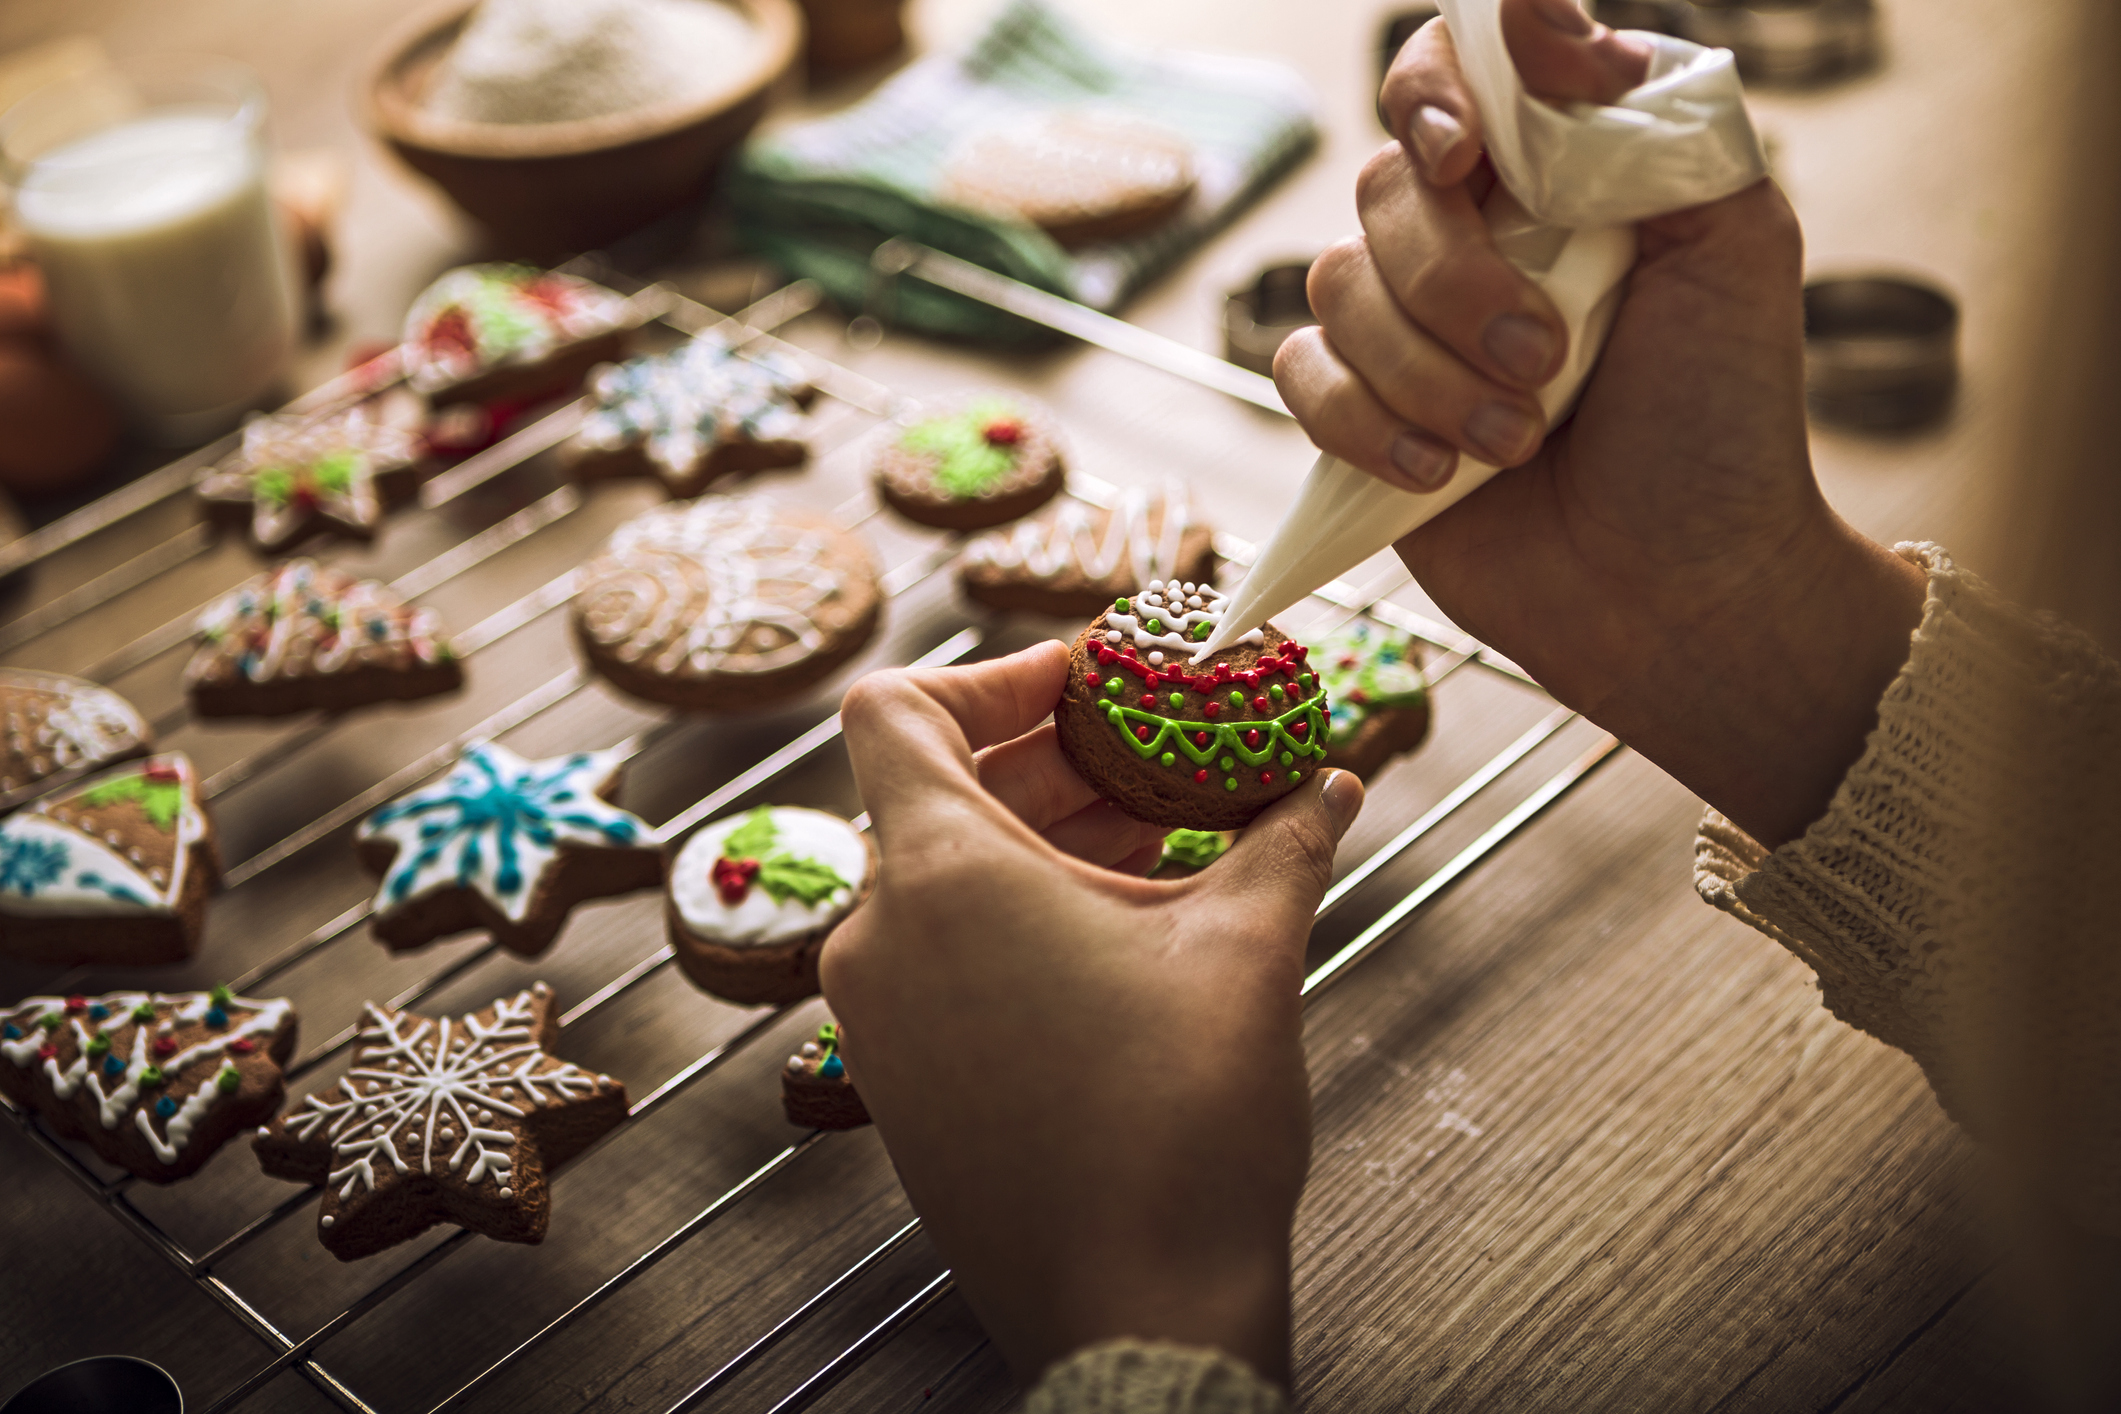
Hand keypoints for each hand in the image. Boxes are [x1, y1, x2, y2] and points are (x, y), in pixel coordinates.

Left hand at [822, 643, 1365, 1386]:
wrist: (1138, 1312)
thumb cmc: (1179, 1133)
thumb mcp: (1248, 950)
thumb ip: (1284, 836)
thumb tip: (1328, 780)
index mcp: (941, 876)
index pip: (896, 708)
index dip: (989, 675)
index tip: (1081, 685)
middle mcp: (880, 937)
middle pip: (931, 789)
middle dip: (1046, 760)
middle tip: (1145, 757)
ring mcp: (878, 1017)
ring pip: (939, 878)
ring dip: (1039, 841)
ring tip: (1152, 843)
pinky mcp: (900, 1081)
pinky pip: (937, 955)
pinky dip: (1013, 918)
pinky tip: (1118, 933)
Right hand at [1276, 0, 1925, 846]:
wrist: (1679, 588)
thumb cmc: (1722, 420)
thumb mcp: (1735, 241)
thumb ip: (1653, 119)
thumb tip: (1552, 32)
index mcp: (1562, 168)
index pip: (1457, 66)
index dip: (1436, 92)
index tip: (1464, 154)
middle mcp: (1476, 229)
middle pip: (1386, 185)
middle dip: (1458, 282)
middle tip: (1548, 360)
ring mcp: (1409, 322)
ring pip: (1336, 283)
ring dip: (1428, 371)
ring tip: (1518, 441)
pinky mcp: (1359, 410)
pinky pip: (1302, 374)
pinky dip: (1368, 425)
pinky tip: (1440, 475)